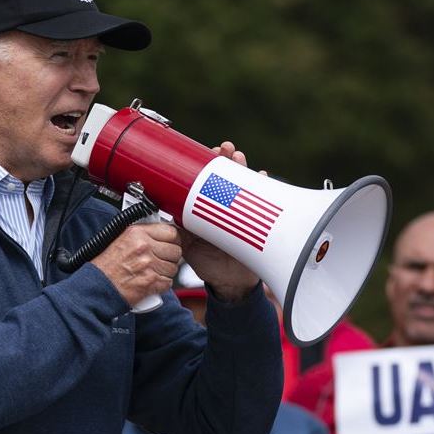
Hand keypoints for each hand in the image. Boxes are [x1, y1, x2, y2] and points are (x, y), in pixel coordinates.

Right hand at [90, 223, 181, 305]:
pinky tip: (151, 282)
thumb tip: (160, 232)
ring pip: (173, 268)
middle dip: (170, 257)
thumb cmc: (105, 266)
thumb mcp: (120, 239)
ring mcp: (149, 265)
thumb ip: (141, 234)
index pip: (170, 232)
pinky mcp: (151, 282)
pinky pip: (168, 282)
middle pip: (175, 250)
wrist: (97, 286)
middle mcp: (144, 247)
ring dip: (166, 272)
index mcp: (137, 233)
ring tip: (153, 272)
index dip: (172, 240)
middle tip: (160, 260)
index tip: (170, 244)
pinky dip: (161, 284)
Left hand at [181, 141, 259, 301]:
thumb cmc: (209, 264)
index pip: (208, 182)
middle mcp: (225, 209)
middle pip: (228, 178)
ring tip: (239, 158)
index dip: (207, 167)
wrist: (229, 284)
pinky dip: (265, 190)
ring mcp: (241, 214)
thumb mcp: (189, 247)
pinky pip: (261, 203)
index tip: (206, 154)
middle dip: (227, 161)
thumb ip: (181, 231)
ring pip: (244, 186)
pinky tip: (264, 178)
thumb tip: (168, 216)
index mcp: (207, 211)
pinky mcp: (255, 224)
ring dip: (243, 169)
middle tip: (225, 149)